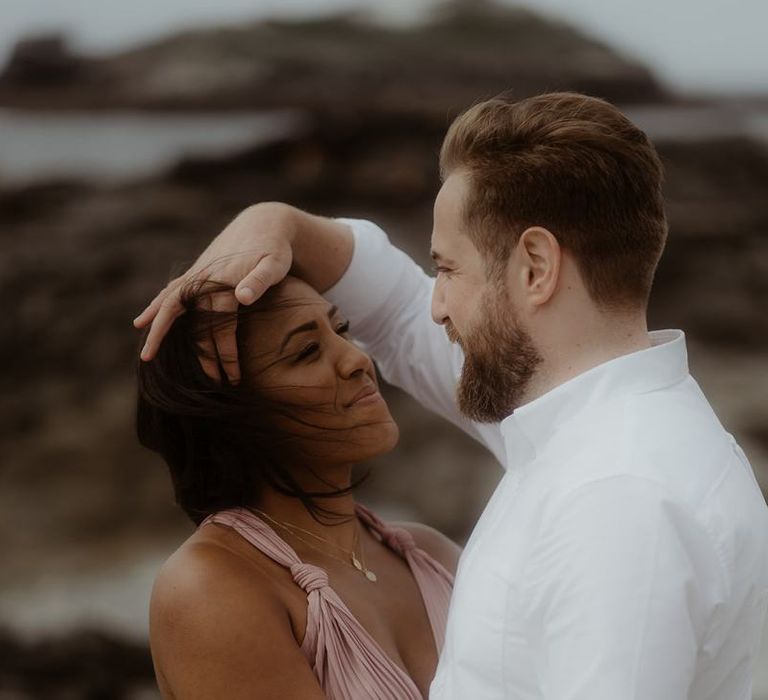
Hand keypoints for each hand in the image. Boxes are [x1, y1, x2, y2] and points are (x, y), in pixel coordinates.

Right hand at [133, 203, 295, 382]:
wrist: (264, 223)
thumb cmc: (275, 248)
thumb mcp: (274, 263)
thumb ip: (260, 280)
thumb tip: (241, 297)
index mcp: (221, 282)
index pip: (219, 327)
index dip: (225, 353)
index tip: (232, 376)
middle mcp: (204, 280)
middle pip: (196, 324)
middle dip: (204, 354)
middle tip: (215, 380)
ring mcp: (197, 276)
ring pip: (174, 308)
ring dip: (161, 331)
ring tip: (147, 355)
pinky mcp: (197, 273)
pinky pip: (172, 294)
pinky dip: (158, 307)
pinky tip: (142, 320)